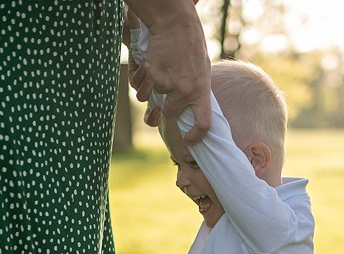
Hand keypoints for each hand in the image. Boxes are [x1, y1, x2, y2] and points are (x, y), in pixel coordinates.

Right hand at [124, 0, 210, 140]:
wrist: (176, 24)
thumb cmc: (190, 45)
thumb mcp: (202, 69)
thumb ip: (196, 89)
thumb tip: (188, 106)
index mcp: (201, 90)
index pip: (203, 123)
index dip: (196, 135)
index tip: (188, 138)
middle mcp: (184, 91)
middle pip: (168, 113)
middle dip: (163, 107)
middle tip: (165, 93)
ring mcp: (166, 84)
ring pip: (149, 99)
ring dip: (150, 90)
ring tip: (157, 73)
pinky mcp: (151, 75)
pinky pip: (140, 87)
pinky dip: (140, 80)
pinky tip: (148, 67)